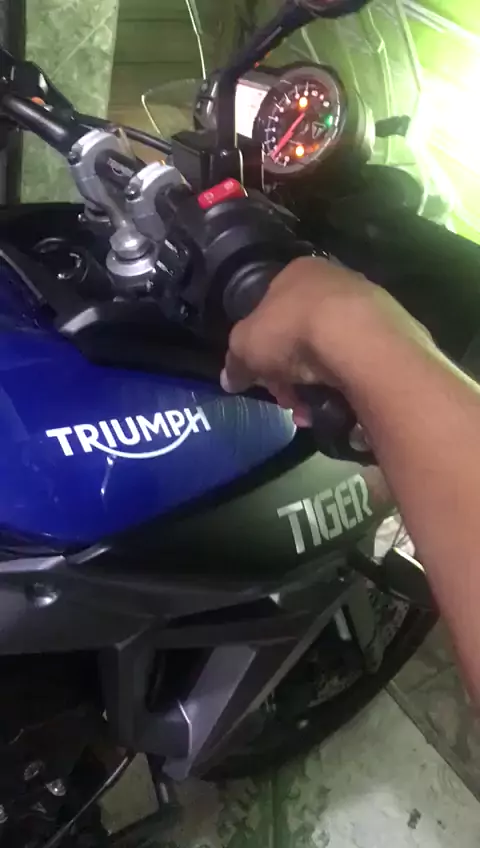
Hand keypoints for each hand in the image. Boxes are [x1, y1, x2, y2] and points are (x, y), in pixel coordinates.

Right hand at [221, 256, 432, 423]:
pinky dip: (344, 386)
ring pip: (329, 353)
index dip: (262, 348)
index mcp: (297, 272)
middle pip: (300, 335)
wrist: (359, 342)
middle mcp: (335, 280)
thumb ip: (235, 361)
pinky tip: (338, 406)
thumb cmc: (293, 332)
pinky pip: (357, 364)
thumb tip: (229, 378)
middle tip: (287, 400)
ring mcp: (367, 304)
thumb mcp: (245, 347)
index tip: (262, 378)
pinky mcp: (392, 333)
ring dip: (314, 387)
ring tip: (311, 412)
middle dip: (289, 375)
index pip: (271, 309)